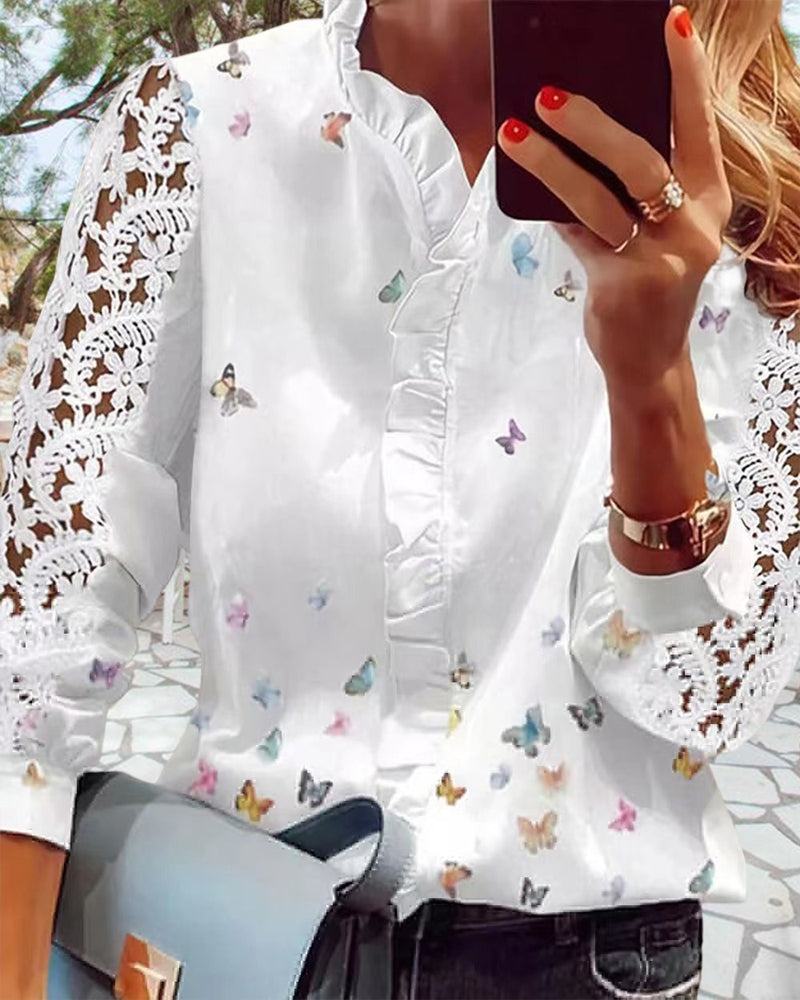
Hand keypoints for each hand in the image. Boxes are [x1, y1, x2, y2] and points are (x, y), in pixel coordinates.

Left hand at [496, 3, 732, 395]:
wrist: (648, 360)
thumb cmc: (651, 284)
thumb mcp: (662, 232)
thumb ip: (634, 189)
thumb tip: (576, 127)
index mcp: (711, 202)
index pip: (699, 126)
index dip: (686, 74)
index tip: (670, 22)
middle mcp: (695, 227)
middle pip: (643, 159)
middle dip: (593, 121)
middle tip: (548, 91)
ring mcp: (661, 259)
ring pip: (600, 198)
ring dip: (552, 162)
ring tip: (514, 131)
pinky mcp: (624, 285)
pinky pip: (576, 234)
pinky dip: (549, 208)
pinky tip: (520, 183)